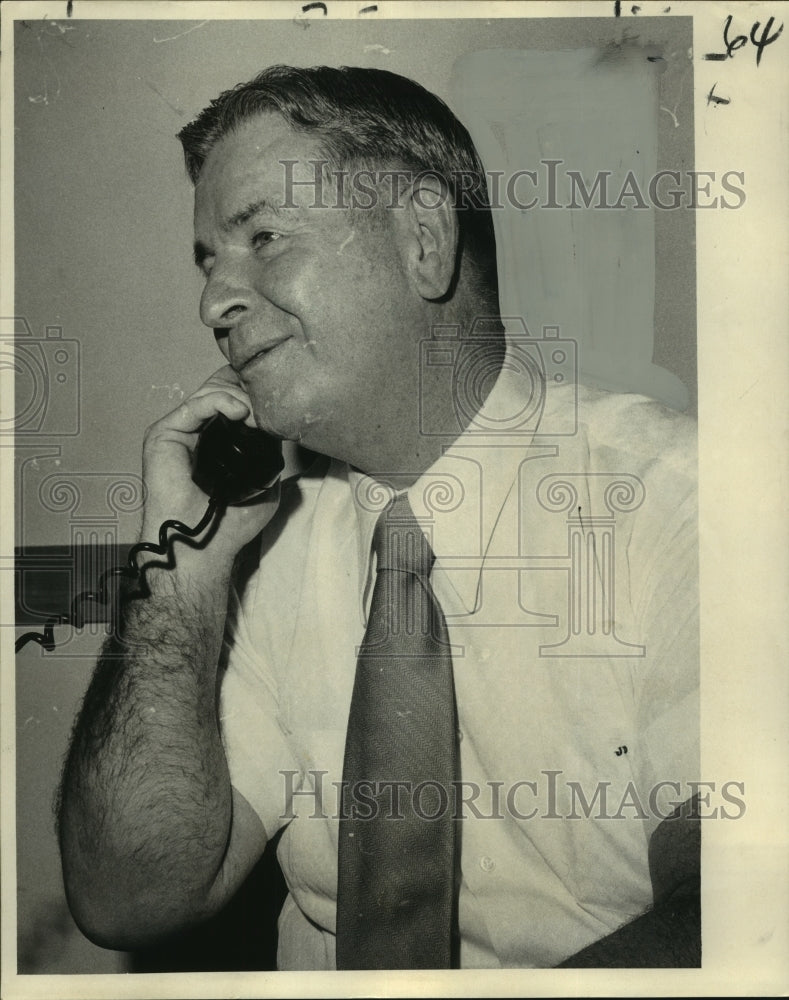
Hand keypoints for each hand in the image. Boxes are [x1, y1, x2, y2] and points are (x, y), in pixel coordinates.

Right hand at [140, 365, 280, 570]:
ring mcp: (179, 430)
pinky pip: (196, 404)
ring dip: (241, 397)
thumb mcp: (265, 481)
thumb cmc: (230, 523)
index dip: (255, 393)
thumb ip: (272, 452)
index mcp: (217, 438)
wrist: (203, 545)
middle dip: (249, 389)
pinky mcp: (164, 433)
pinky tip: (241, 413)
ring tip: (257, 415)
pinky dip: (222, 401)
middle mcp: (196, 430)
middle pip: (222, 387)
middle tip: (269, 404)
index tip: (278, 400)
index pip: (234, 398)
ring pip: (211, 391)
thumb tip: (283, 422)